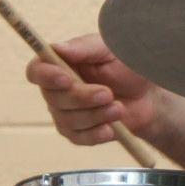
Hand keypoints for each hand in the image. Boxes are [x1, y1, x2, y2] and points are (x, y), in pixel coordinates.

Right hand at [27, 33, 158, 151]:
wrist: (147, 96)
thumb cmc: (127, 67)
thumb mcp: (110, 50)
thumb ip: (84, 48)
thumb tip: (56, 48)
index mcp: (61, 64)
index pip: (36, 71)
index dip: (46, 76)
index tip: (66, 78)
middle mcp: (58, 89)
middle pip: (53, 99)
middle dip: (82, 98)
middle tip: (108, 93)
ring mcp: (65, 112)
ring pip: (67, 120)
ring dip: (95, 115)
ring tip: (118, 108)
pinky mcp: (78, 132)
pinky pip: (78, 138)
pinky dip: (96, 133)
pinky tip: (111, 128)